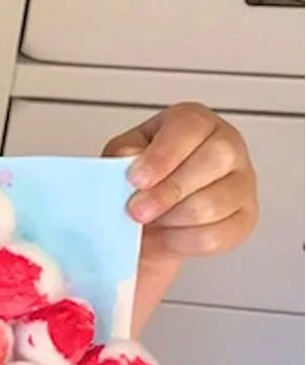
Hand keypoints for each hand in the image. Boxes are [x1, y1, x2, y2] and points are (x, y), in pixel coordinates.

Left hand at [103, 102, 258, 262]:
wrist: (150, 217)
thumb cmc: (143, 178)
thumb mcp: (121, 158)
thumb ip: (122, 154)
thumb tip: (128, 156)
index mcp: (196, 123)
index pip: (191, 127)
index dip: (163, 155)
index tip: (136, 179)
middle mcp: (227, 146)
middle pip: (213, 160)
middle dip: (168, 191)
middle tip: (136, 210)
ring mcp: (242, 183)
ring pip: (213, 203)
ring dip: (172, 219)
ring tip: (149, 222)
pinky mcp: (244, 218)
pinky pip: (217, 236)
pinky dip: (183, 241)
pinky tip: (167, 235)